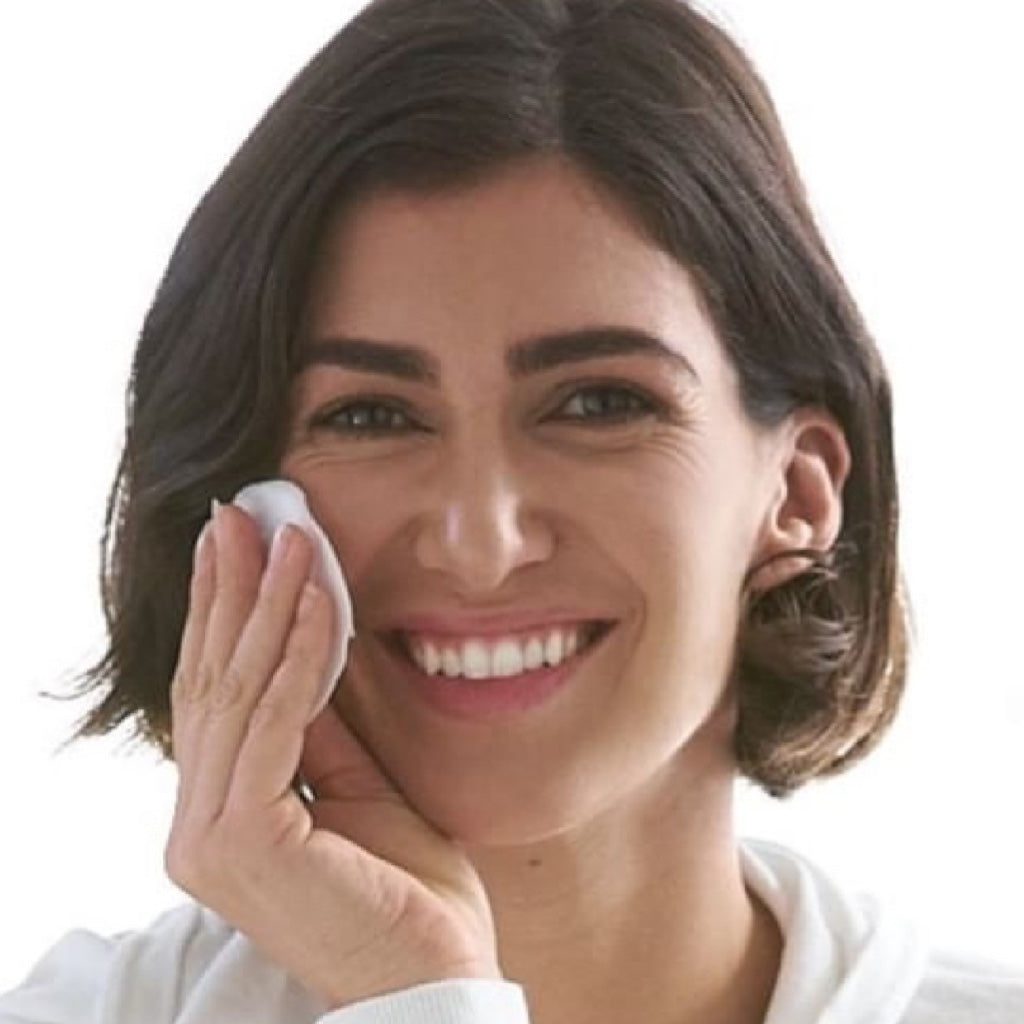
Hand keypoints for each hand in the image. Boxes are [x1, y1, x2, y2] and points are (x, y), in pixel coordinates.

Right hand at [166, 501, 499, 1008]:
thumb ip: (321, 727)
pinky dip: (297, 654)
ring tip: (283, 533)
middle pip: (213, 680)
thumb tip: (305, 646)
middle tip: (239, 513)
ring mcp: (210, 836)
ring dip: (265, 603)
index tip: (236, 544)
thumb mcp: (358, 786)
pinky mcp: (245, 840)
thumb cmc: (403, 889)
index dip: (223, 612)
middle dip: (229, 589)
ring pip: (237, 690)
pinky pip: (276, 721)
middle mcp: (196, 825)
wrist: (436, 978)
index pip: (216, 692)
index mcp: (220, 814)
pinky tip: (315, 597)